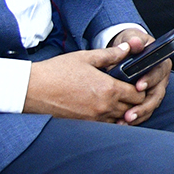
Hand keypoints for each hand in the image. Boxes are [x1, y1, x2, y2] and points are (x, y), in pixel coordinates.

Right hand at [24, 44, 148, 121]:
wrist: (33, 90)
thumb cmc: (57, 72)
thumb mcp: (85, 58)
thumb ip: (110, 54)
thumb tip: (127, 48)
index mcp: (108, 89)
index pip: (138, 95)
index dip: (140, 88)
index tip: (135, 82)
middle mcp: (104, 107)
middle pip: (132, 108)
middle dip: (133, 100)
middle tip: (127, 90)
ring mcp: (94, 118)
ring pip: (120, 119)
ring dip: (122, 111)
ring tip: (115, 99)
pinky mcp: (84, 125)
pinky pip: (106, 125)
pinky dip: (109, 118)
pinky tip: (102, 107)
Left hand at [102, 32, 171, 122]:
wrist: (130, 53)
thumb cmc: (132, 46)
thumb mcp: (132, 40)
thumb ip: (133, 42)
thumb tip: (134, 42)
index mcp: (161, 63)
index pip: (158, 73)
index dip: (149, 80)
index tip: (138, 87)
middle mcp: (161, 79)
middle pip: (156, 95)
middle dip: (143, 106)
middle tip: (130, 114)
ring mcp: (155, 90)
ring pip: (151, 105)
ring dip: (139, 115)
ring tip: (125, 121)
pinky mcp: (147, 99)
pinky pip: (145, 111)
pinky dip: (136, 118)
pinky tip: (122, 123)